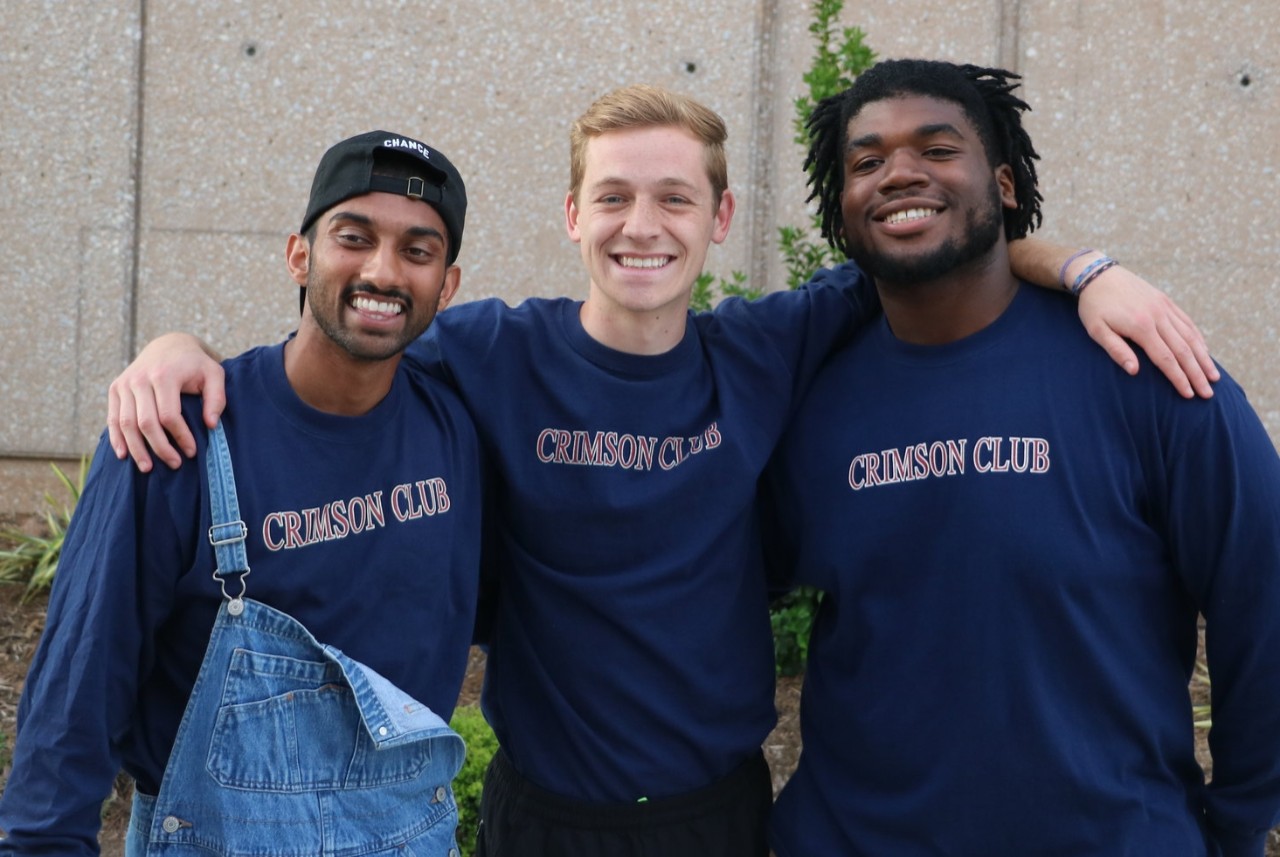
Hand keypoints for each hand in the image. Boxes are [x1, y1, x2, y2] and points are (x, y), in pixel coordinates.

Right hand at [107, 333, 226, 470]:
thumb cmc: (195, 364)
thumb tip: (210, 425)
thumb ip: (217, 399)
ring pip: (125, 423)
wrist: (169, 345)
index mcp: (164, 375)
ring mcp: (124, 384)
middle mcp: (139, 379)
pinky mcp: (115, 388)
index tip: (192, 452)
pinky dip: (117, 438)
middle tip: (174, 464)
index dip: (180, 437)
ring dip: (136, 449)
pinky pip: (112, 418)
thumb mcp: (214, 374)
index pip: (169, 415)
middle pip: (145, 422)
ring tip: (148, 468)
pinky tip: (123, 455)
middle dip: (159, 447)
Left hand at [1077, 265, 1218, 398]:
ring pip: (1190, 336)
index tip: (1188, 394)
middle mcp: (1158, 316)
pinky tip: (1204, 351)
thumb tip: (1135, 372)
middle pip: (1184, 350)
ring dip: (1204, 357)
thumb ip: (1116, 350)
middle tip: (1208, 393)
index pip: (1166, 358)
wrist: (1099, 274)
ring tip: (1214, 376)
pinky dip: (1198, 338)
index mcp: (1141, 326)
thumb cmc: (1094, 306)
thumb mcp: (1097, 330)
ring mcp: (1165, 307)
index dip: (1179, 377)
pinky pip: (1187, 322)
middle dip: (1197, 373)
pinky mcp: (1166, 301)